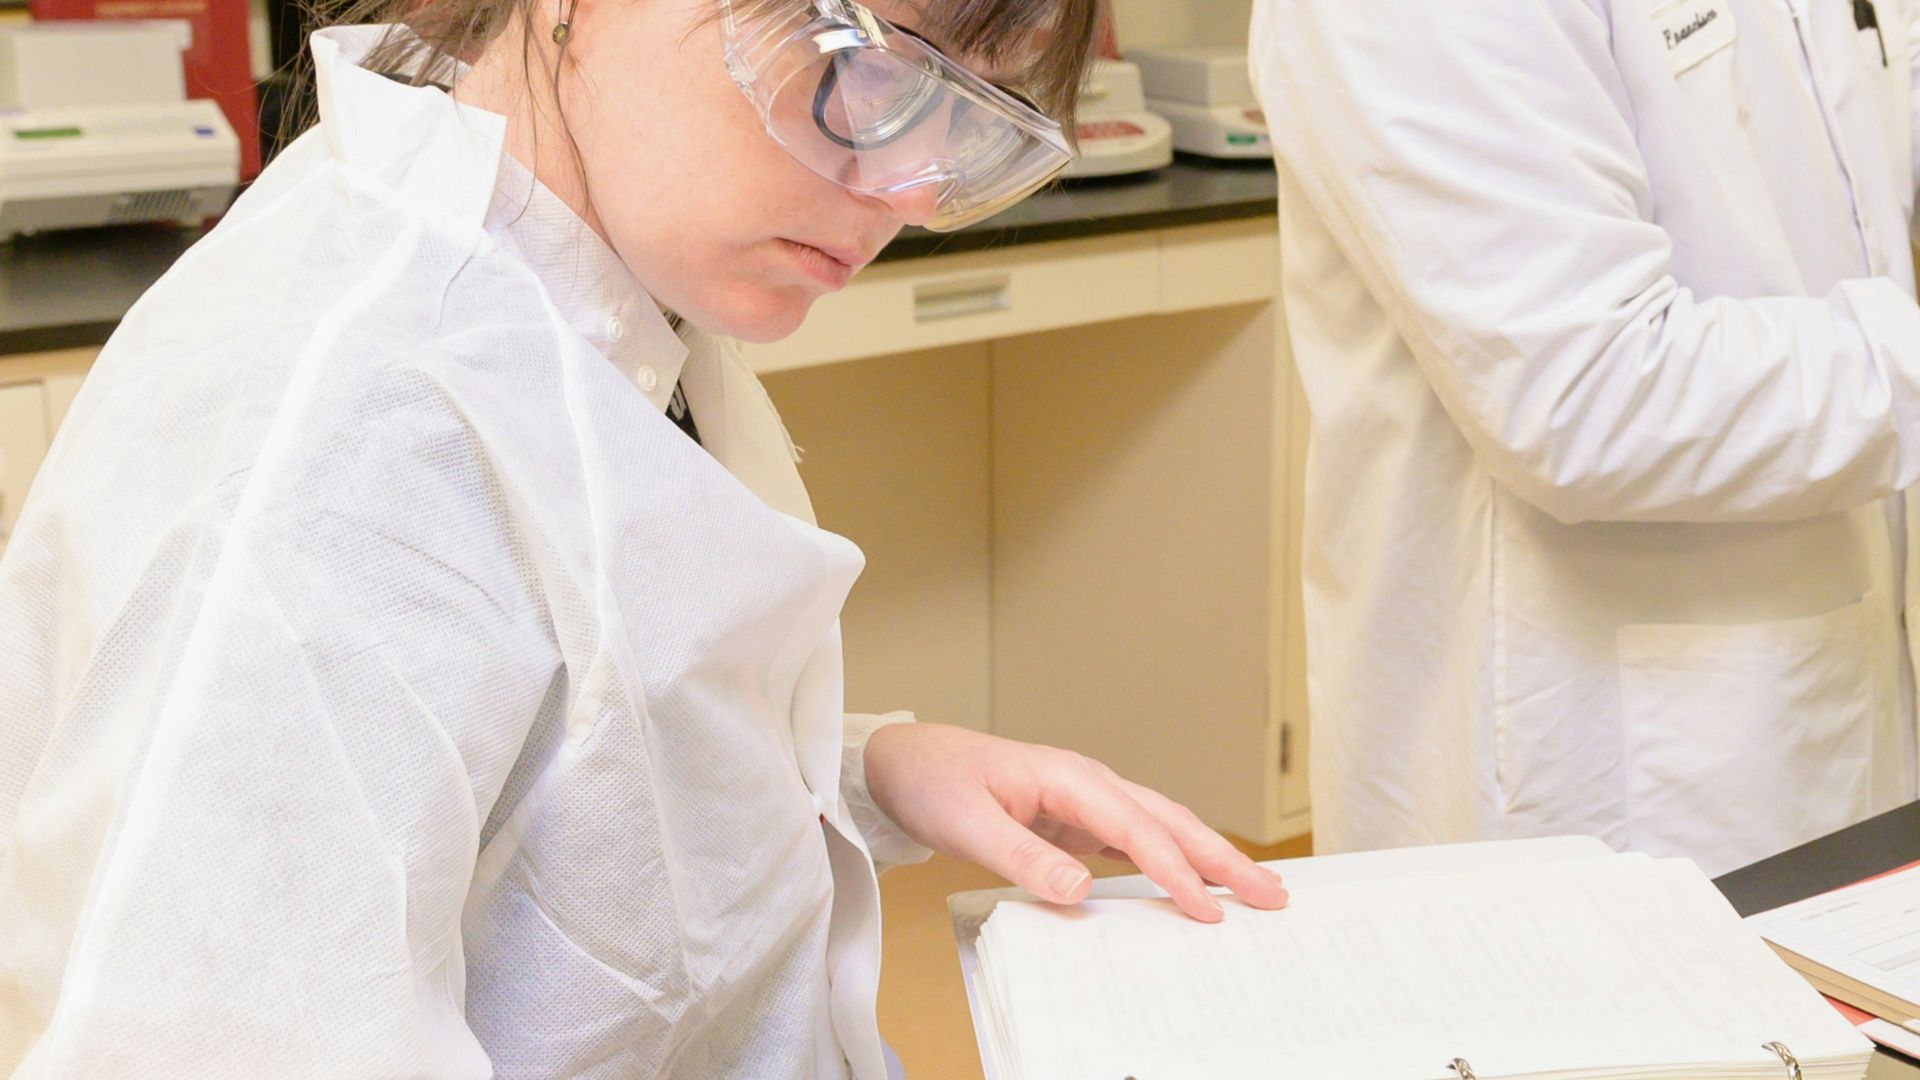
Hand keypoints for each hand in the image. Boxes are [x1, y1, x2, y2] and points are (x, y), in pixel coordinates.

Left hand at [861, 723, 1288, 921]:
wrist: (906, 762)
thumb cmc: (934, 783)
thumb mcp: (967, 824)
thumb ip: (1022, 857)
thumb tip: (1081, 889)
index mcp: (1069, 777)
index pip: (1136, 828)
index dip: (1174, 869)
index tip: (1207, 909)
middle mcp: (1089, 782)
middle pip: (1170, 820)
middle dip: (1222, 858)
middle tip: (1272, 896)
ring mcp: (1086, 799)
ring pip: (1162, 826)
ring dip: (1209, 857)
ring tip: (1255, 889)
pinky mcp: (1077, 818)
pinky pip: (1137, 838)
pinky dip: (1173, 858)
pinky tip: (1194, 881)